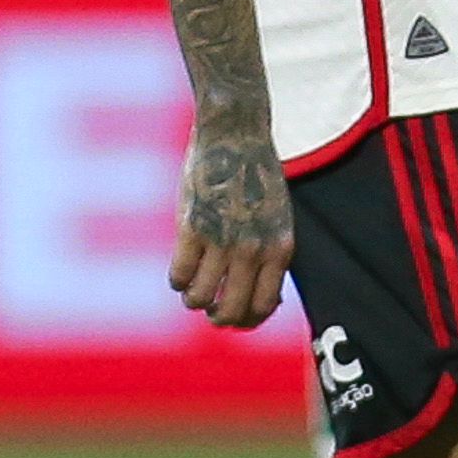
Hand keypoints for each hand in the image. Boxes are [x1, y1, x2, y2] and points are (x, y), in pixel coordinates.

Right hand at [166, 125, 293, 328]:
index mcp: (280, 249)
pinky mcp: (192, 227)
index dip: (245, 321)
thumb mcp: (276, 220)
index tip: (234, 316)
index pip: (262, 308)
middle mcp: (253, 249)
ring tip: (193, 286)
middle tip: (210, 308)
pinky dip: (177, 278)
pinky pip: (178, 275)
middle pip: (230, 311)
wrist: (235, 136)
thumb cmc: (256, 178)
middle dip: (217, 317)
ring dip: (193, 298)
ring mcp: (222, 239)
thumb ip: (269, 258)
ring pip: (199, 298)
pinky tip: (182, 263)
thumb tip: (261, 304)